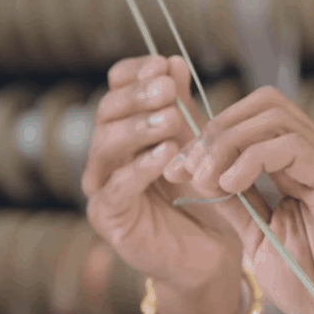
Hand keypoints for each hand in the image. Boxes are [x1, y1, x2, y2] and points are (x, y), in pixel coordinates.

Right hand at [82, 56, 258, 293]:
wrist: (211, 251)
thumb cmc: (204, 195)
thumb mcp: (197, 144)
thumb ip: (182, 107)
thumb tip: (172, 62)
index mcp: (125, 128)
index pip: (116, 89)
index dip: (135, 74)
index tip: (162, 65)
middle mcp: (107, 154)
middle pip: (107, 113)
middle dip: (137, 97)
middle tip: (166, 89)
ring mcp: (102, 186)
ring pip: (105, 146)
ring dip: (138, 128)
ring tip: (170, 119)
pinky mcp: (109, 217)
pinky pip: (117, 187)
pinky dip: (141, 167)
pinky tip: (166, 153)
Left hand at [162, 86, 313, 313]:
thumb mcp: (261, 240)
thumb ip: (236, 206)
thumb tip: (198, 178)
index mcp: (299, 168)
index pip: (252, 122)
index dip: (209, 137)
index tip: (175, 171)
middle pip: (262, 104)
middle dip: (214, 130)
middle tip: (185, 169)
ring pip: (273, 115)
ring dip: (227, 141)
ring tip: (206, 178)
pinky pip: (290, 144)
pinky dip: (250, 157)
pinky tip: (230, 184)